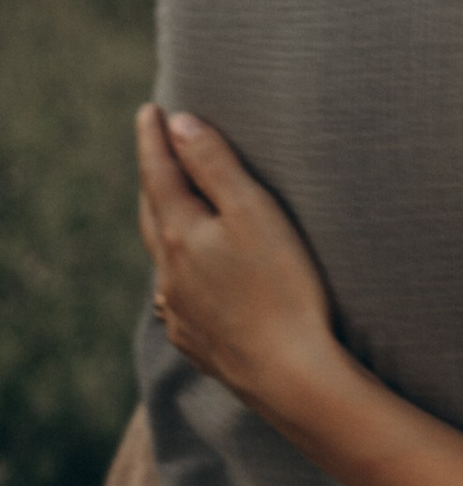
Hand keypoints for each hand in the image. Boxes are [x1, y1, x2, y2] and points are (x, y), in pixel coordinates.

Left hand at [138, 106, 342, 422]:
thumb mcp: (254, 213)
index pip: (158, 173)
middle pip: (152, 214)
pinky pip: (176, 298)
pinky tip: (189, 283)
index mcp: (180, 234)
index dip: (153, 138)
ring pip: (162, 259)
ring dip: (164, 228)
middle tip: (156, 150)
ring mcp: (179, 311)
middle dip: (154, 179)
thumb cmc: (283, 287)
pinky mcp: (196, 341)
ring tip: (172, 212)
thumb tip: (179, 124)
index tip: (149, 109)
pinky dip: (179, 276)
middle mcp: (168, 272)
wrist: (290, 375)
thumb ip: (215, 166)